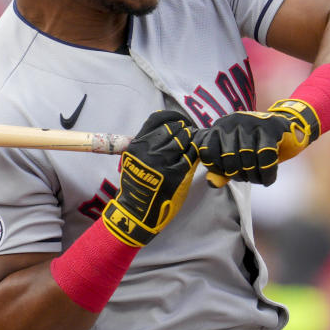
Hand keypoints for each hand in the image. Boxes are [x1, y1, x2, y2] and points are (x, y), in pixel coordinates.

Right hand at [101, 110, 199, 246]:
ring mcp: (163, 162)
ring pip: (184, 140)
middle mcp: (149, 151)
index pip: (158, 120)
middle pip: (173, 128)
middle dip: (184, 129)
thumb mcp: (133, 160)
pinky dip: (195, 151)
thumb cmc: (136, 185)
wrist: (136, 211)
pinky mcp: (176, 174)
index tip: (179, 121)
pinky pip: (191, 156)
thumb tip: (169, 130)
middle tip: (189, 133)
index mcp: (137, 145)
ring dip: (191, 138)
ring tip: (193, 141)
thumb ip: (147, 145)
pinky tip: (196, 152)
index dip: (172, 117)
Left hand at [196, 99, 319, 186]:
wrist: (287, 131)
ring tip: (257, 178)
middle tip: (246, 178)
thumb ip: (222, 170)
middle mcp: (233, 122)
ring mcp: (252, 123)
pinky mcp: (271, 128)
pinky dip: (267, 174)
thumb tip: (212, 183)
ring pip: (248, 159)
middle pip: (229, 159)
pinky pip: (265, 158)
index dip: (217, 168)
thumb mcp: (236, 157)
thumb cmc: (256, 145)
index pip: (207, 152)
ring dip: (254, 177)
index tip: (228, 173)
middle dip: (238, 175)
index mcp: (220, 126)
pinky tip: (268, 179)